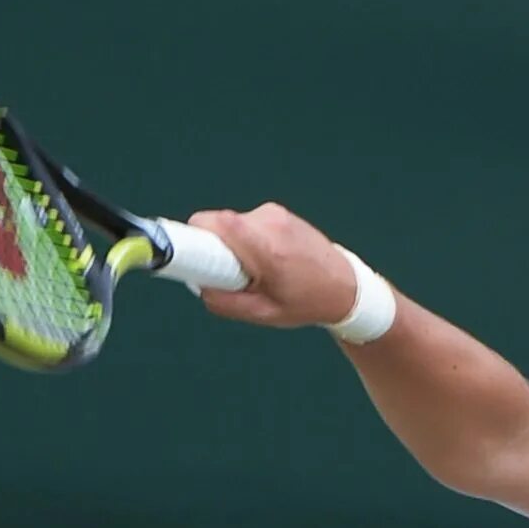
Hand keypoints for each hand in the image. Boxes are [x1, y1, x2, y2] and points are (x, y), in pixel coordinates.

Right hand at [184, 202, 357, 329]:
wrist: (346, 287)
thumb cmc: (306, 303)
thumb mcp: (262, 314)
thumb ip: (225, 302)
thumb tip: (197, 285)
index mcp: (265, 247)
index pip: (212, 223)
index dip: (191, 235)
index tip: (182, 252)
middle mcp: (269, 223)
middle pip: (217, 224)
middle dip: (212, 248)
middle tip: (227, 274)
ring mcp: (274, 214)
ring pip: (231, 224)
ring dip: (232, 245)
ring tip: (255, 271)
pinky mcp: (278, 213)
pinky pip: (246, 223)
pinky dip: (246, 240)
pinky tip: (266, 261)